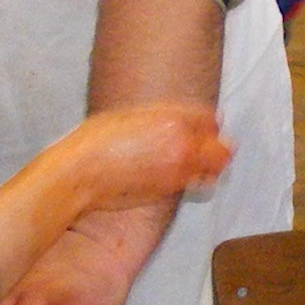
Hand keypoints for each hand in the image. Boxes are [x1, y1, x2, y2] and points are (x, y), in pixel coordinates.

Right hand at [47, 102, 231, 218]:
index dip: (208, 122)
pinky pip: (197, 183)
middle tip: (206, 145)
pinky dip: (197, 179)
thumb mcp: (129, 115)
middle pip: (222, 147)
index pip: (210, 118)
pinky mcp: (170, 190)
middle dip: (217, 145)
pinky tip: (181, 174)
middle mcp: (182, 144)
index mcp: (171, 118)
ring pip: (216, 168)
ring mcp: (179, 169)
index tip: (204, 125)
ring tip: (198, 162)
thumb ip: (159, 116)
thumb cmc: (96, 141)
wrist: (82, 174)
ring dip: (212, 165)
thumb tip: (176, 118)